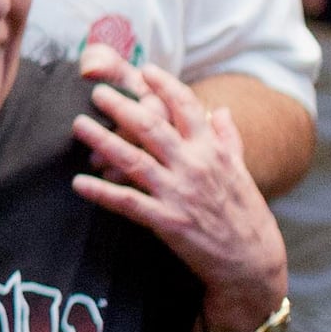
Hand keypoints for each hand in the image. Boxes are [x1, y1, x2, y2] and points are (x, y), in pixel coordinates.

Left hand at [71, 51, 289, 330]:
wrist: (252, 261)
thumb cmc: (245, 214)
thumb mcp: (240, 171)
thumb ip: (227, 139)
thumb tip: (220, 110)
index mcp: (213, 151)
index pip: (188, 108)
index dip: (166, 86)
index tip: (145, 69)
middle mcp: (195, 167)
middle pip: (153, 127)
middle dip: (123, 106)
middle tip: (96, 92)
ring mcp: (180, 193)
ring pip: (135, 160)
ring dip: (103, 141)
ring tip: (78, 125)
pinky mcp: (168, 221)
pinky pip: (129, 203)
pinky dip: (102, 193)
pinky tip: (78, 183)